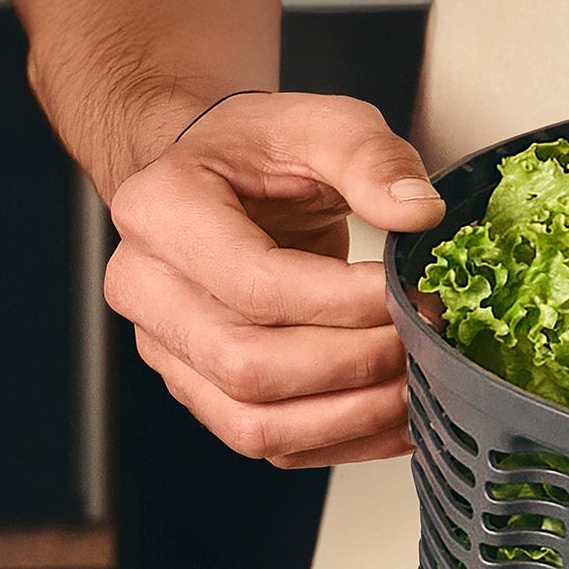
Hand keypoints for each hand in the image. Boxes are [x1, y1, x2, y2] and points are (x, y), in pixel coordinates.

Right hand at [104, 92, 444, 467]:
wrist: (220, 184)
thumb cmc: (260, 154)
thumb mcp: (320, 123)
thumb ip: (370, 158)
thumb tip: (419, 214)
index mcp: (159, 212)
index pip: (256, 286)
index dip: (344, 305)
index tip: (408, 294)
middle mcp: (145, 291)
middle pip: (251, 367)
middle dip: (354, 365)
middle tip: (422, 341)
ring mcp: (170, 354)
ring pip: (258, 425)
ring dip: (353, 417)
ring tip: (419, 384)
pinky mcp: (206, 397)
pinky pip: (277, 446)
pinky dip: (348, 443)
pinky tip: (400, 416)